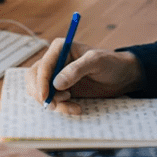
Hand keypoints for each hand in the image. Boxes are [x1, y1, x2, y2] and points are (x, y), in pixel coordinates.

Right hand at [28, 39, 144, 115]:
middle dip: (42, 94)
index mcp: (60, 48)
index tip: (46, 96)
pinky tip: (76, 108)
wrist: (122, 76)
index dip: (41, 82)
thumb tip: (57, 83)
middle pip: (34, 78)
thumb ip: (76, 70)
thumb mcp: (96, 62)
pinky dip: (61, 107)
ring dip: (53, 102)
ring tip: (72, 105)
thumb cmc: (111, 63)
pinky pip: (53, 100)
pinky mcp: (62, 90)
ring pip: (41, 91)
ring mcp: (57, 76)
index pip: (43, 65)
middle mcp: (55, 61)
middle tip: (56, 105)